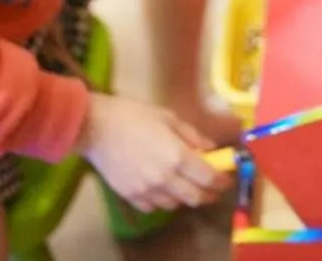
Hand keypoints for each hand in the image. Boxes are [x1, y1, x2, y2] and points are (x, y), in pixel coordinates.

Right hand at [78, 94, 229, 211]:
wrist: (95, 127)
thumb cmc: (133, 115)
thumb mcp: (168, 117)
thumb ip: (192, 136)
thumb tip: (211, 148)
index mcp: (177, 156)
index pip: (208, 177)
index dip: (222, 181)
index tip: (226, 179)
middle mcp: (164, 178)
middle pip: (195, 197)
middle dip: (209, 194)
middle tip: (212, 187)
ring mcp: (146, 190)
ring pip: (175, 205)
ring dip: (185, 197)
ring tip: (186, 185)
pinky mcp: (130, 196)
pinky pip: (153, 207)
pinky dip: (163, 201)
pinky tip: (163, 188)